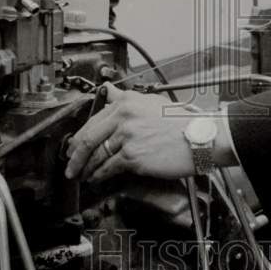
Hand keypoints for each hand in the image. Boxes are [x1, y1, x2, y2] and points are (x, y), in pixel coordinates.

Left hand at [64, 83, 193, 183]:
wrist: (199, 137)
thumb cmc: (180, 122)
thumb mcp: (152, 102)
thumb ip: (127, 99)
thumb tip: (109, 91)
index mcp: (126, 102)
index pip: (94, 120)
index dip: (80, 136)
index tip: (75, 145)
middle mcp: (124, 117)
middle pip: (89, 138)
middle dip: (76, 155)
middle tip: (71, 164)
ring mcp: (127, 137)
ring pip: (98, 154)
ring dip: (87, 167)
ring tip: (83, 174)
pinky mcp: (133, 156)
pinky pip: (109, 167)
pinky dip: (100, 175)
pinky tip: (97, 178)